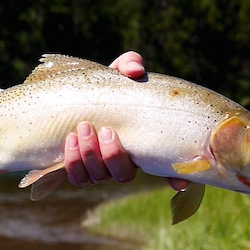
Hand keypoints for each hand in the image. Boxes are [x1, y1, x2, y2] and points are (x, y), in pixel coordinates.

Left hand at [64, 52, 189, 190]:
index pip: (165, 169)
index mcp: (142, 145)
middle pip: (124, 175)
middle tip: (107, 130)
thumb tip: (136, 70)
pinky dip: (73, 161)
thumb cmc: (106, 87)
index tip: (179, 183)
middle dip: (113, 155)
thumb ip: (131, 65)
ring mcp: (100, 169)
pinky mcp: (78, 169)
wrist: (75, 96)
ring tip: (84, 128)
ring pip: (98, 177)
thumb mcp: (120, 73)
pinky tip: (70, 139)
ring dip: (90, 155)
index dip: (174, 179)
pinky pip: (76, 176)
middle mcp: (123, 162)